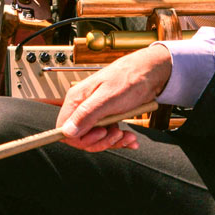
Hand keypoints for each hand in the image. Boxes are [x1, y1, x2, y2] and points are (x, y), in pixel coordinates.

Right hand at [56, 43, 171, 152]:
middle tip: (116, 133)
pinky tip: (130, 137)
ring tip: (127, 135)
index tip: (99, 135)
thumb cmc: (130, 79)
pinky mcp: (107, 116)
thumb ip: (86, 114)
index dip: (80, 138)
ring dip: (113, 141)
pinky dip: (120, 139)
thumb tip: (67, 131)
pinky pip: (108, 135)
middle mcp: (83, 106)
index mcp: (77, 99)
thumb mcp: (108, 99)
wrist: (150, 73)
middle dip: (101, 141)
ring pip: (96, 138)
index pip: (64, 128)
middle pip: (81, 136)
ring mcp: (95, 112)